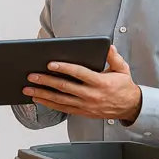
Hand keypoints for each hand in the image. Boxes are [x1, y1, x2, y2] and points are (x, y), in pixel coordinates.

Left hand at [23, 45, 142, 122]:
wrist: (130, 107)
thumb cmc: (123, 86)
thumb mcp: (122, 69)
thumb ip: (113, 57)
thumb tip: (107, 46)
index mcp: (101, 82)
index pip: (79, 73)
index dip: (64, 68)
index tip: (50, 64)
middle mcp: (91, 95)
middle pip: (65, 87)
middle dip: (46, 81)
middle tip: (32, 75)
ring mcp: (85, 105)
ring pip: (60, 100)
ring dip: (42, 94)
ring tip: (28, 88)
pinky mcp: (82, 112)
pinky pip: (62, 108)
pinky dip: (48, 104)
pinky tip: (37, 98)